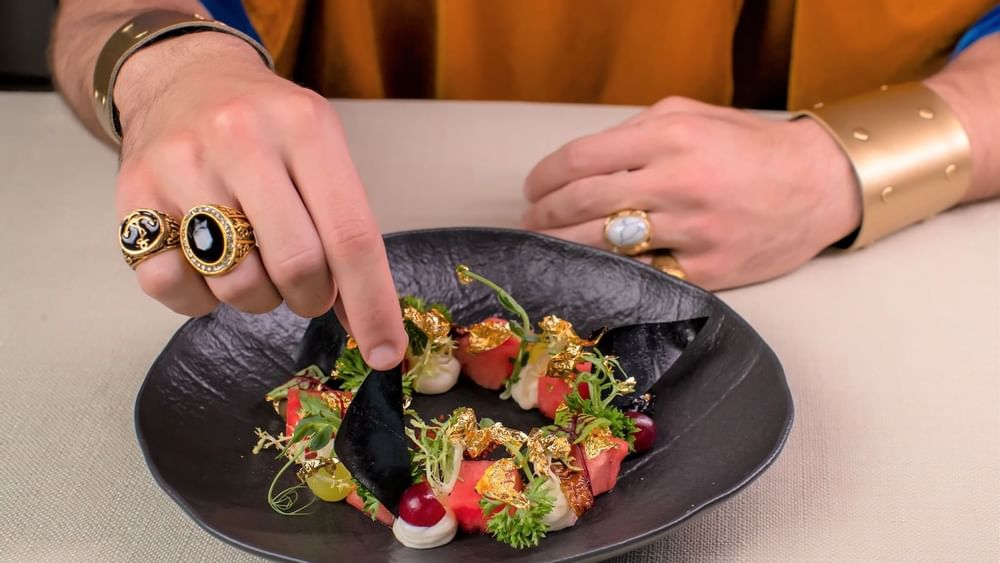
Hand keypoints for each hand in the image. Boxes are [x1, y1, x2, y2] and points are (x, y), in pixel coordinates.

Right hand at [113, 32, 405, 368]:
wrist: (183, 75)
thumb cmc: (266, 126)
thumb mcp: (321, 150)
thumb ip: (346, 229)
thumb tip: (373, 324)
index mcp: (305, 127)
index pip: (351, 236)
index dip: (372, 304)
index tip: (385, 353)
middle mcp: (242, 139)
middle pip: (298, 266)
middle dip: (312, 297)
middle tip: (308, 286)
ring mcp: (182, 165)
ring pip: (237, 284)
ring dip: (259, 297)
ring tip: (255, 260)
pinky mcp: (133, 194)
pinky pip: (173, 288)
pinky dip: (201, 298)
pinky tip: (208, 264)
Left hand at [521, 97, 861, 289]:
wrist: (820, 185)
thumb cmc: (750, 148)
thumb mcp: (692, 116)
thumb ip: (634, 133)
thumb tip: (578, 163)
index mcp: (670, 136)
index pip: (580, 159)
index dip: (543, 178)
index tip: (532, 190)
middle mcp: (680, 182)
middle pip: (583, 204)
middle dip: (543, 217)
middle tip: (531, 223)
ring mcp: (695, 230)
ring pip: (606, 245)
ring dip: (566, 249)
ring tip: (550, 248)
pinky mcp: (710, 270)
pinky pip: (644, 276)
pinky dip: (612, 275)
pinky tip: (594, 273)